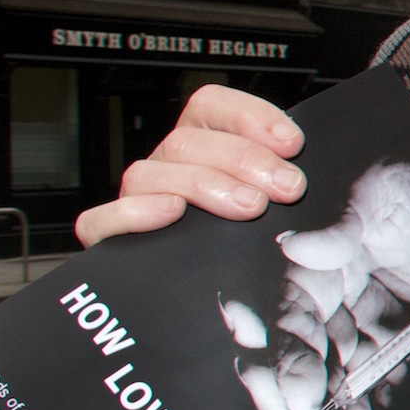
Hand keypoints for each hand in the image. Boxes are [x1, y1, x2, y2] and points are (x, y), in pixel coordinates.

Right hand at [75, 84, 304, 244]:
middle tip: (286, 186)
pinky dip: (134, 213)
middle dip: (244, 160)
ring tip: (249, 206)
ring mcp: (136, 200)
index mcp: (203, 146)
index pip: (212, 105)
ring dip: (204, 185)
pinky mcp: (109, 238)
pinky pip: (100, 219)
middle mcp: (166, 167)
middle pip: (188, 141)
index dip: (251, 116)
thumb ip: (282, 181)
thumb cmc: (250, 245)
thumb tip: (308, 170)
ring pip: (149, 175)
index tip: (292, 143)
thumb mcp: (273, 207)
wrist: (218, 305)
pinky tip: (173, 212)